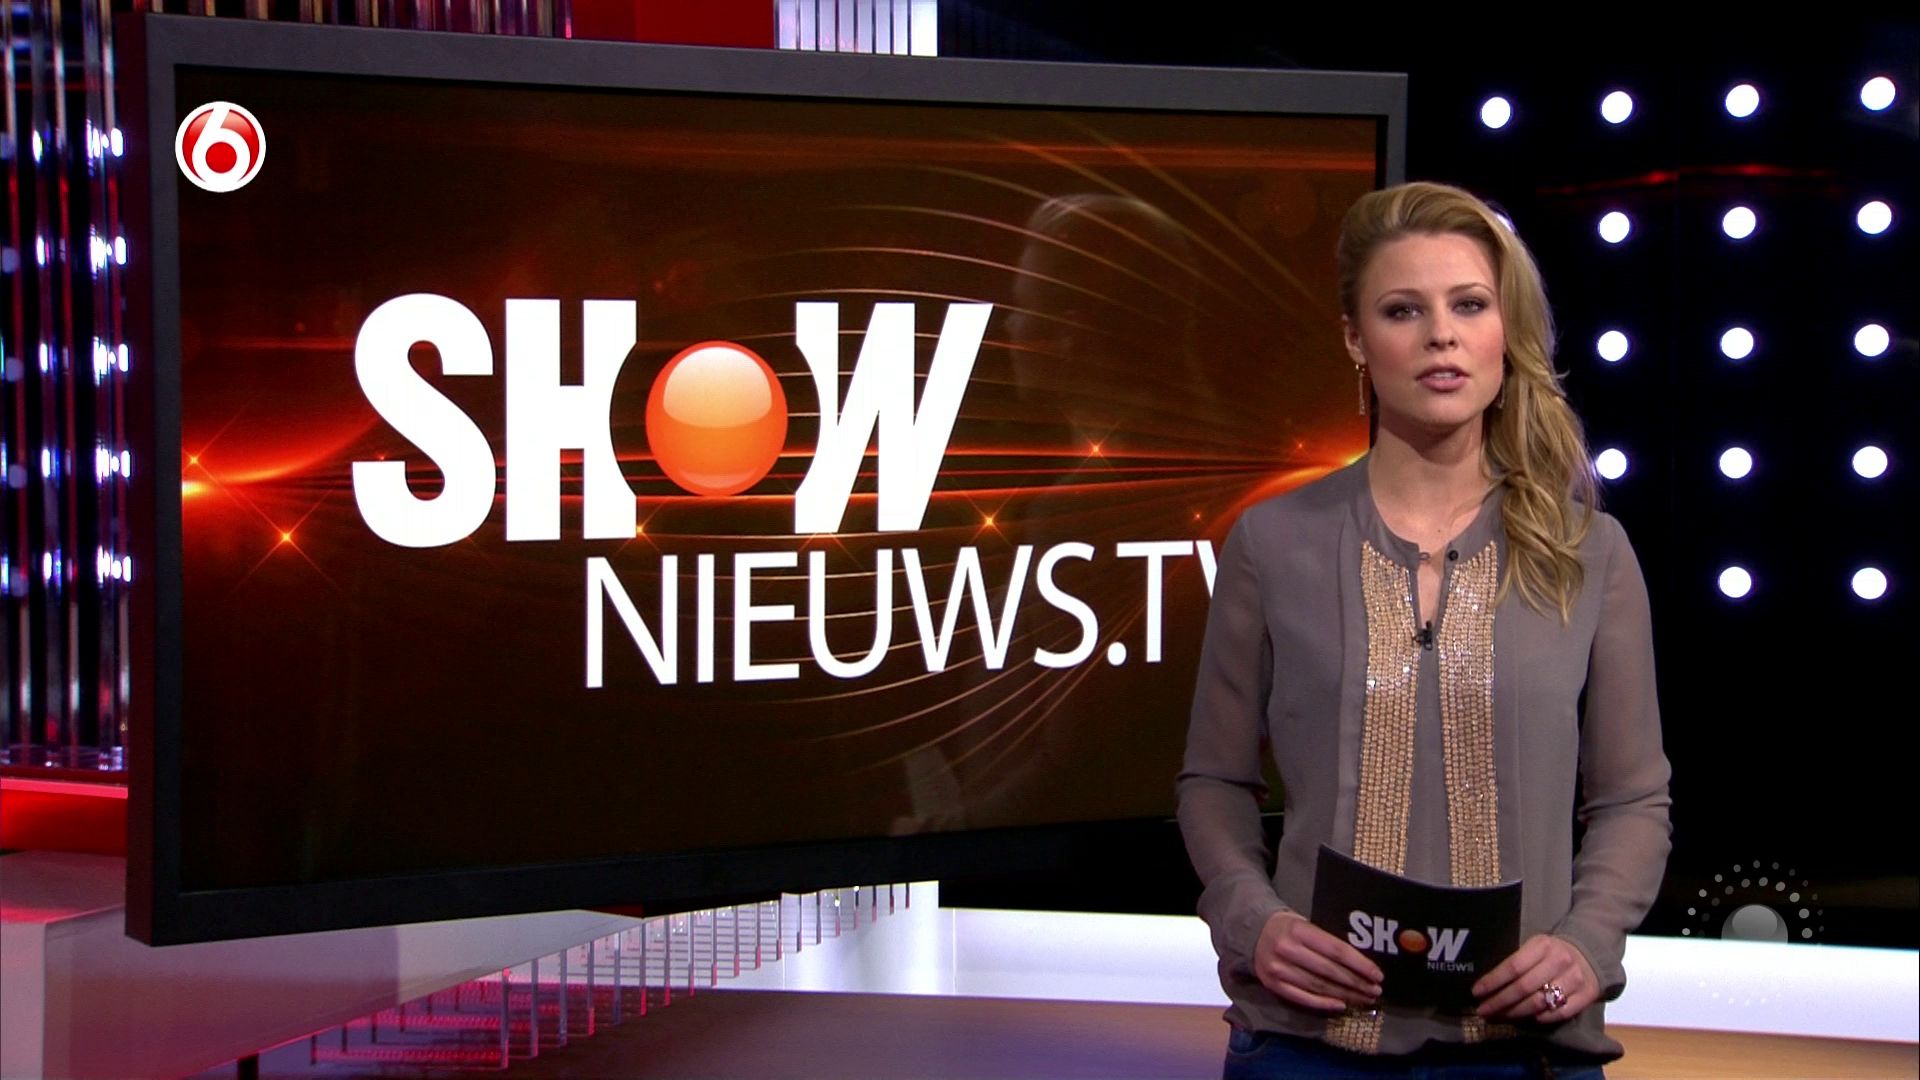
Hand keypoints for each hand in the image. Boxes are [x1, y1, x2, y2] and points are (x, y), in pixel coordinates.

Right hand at [1251, 911, 1383, 1012]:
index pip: (1336, 950)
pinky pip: (1302, 998)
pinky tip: (1340, 1005)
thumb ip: (1327, 941)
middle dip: (1357, 982)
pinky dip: (1323, 1003)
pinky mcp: (1273, 985)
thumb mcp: (1306, 924)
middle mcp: (1288, 950)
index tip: (1377, 974)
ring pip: (1319, 986)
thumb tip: (1360, 963)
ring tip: (1364, 999)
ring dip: (1345, 995)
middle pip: (1330, 971)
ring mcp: (1279, 970)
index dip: (1359, 964)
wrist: (1252, 933)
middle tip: (1375, 990)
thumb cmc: (1288, 928)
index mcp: (1299, 930)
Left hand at [1472, 934, 1598, 1021]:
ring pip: (1539, 1003)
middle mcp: (1559, 961)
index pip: (1513, 966)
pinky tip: (1527, 1019)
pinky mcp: (1587, 995)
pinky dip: (1540, 1019)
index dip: (1493, 981)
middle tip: (1483, 1011)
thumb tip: (1487, 984)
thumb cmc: (1551, 952)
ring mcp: (1575, 979)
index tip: (1476, 992)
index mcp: (1542, 945)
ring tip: (1500, 1017)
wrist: (1588, 953)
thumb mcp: (1534, 947)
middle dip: (1499, 1002)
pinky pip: (1559, 1013)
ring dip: (1515, 1013)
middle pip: (1523, 987)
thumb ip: (1516, 962)